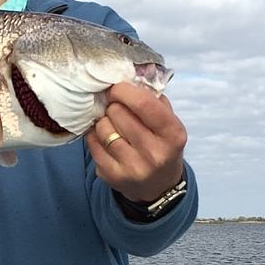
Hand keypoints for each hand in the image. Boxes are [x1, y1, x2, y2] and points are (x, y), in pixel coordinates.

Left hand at [85, 82, 186, 202]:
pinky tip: (105, 138)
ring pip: (102, 127)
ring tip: (112, 125)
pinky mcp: (111, 176)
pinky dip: (94, 136)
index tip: (116, 88)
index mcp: (173, 135)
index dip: (124, 91)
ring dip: (103, 121)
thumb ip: (152, 99)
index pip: (144, 104)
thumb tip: (128, 78)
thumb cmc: (161, 144)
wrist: (158, 186)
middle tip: (116, 108)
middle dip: (113, 106)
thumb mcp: (168, 122)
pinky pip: (91, 143)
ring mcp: (132, 168)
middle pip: (118, 113)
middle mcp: (154, 154)